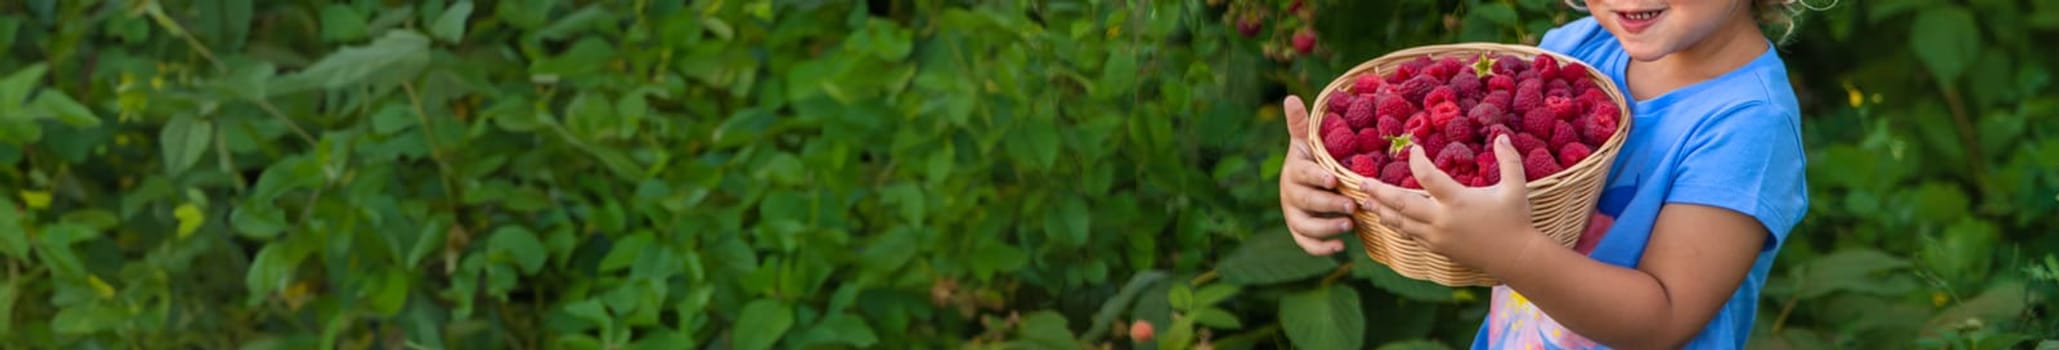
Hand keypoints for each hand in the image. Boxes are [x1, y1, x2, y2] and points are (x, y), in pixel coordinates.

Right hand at [1278, 95, 1356, 254]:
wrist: (1305, 184)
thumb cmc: (1311, 161)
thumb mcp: (1307, 144)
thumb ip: (1300, 125)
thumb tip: (1290, 97)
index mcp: (1295, 171)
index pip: (1303, 174)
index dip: (1316, 177)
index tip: (1333, 179)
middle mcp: (1291, 194)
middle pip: (1305, 202)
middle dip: (1328, 205)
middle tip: (1351, 207)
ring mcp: (1294, 214)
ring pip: (1305, 225)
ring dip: (1326, 227)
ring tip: (1349, 225)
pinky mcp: (1300, 231)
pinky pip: (1306, 243)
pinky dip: (1321, 248)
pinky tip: (1341, 246)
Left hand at [1361, 135, 1545, 270]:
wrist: (1513, 257)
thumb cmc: (1515, 219)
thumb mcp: (1516, 187)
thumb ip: (1509, 161)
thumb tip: (1502, 135)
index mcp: (1458, 201)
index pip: (1428, 177)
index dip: (1416, 161)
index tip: (1412, 149)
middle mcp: (1442, 220)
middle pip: (1402, 204)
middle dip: (1380, 192)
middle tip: (1362, 182)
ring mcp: (1436, 236)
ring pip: (1401, 222)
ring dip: (1382, 210)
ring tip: (1365, 200)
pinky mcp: (1436, 248)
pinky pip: (1409, 235)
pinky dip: (1395, 224)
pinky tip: (1385, 217)